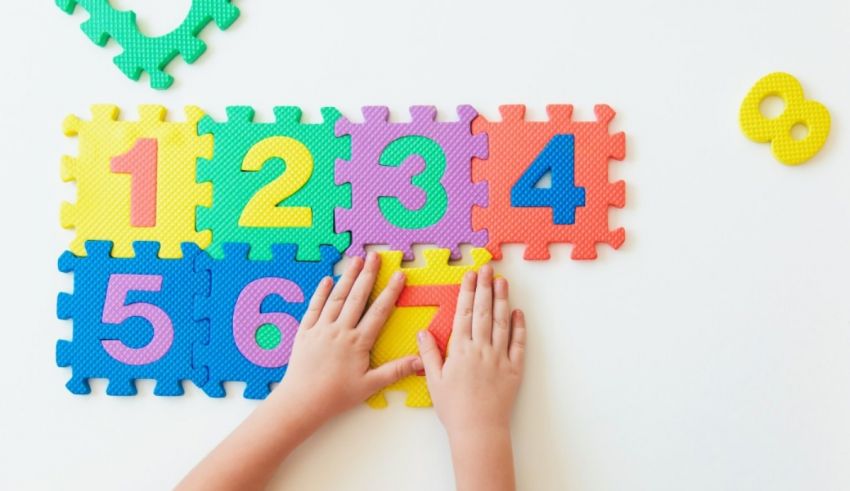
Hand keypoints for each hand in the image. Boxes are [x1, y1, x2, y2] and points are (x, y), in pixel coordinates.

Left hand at [271, 252, 422, 426]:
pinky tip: (327, 280)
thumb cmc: (337, 396)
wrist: (302, 401)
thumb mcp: (370, 385)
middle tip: (375, 256)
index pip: (379, 311)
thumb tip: (421, 361)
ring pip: (336, 298)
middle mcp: (340, 330)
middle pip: (357, 297)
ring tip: (356, 260)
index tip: (399, 275)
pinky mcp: (305, 332)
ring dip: (347, 277)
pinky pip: (314, 307)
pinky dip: (321, 292)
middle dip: (368, 275)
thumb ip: (396, 370)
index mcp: (358, 342)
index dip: (390, 292)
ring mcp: (321, 329)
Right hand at [418, 264, 525, 436]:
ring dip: (502, 300)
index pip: (464, 314)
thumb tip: (423, 331)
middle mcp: (481, 349)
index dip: (467, 292)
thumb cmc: (454, 408)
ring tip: (503, 282)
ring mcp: (500, 358)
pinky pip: (518, 344)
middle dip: (485, 287)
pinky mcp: (514, 369)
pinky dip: (519, 327)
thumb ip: (429, 353)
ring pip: (501, 323)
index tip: (469, 276)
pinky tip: (518, 312)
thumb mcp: (434, 381)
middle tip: (487, 268)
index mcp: (460, 351)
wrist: (478, 430)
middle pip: (483, 312)